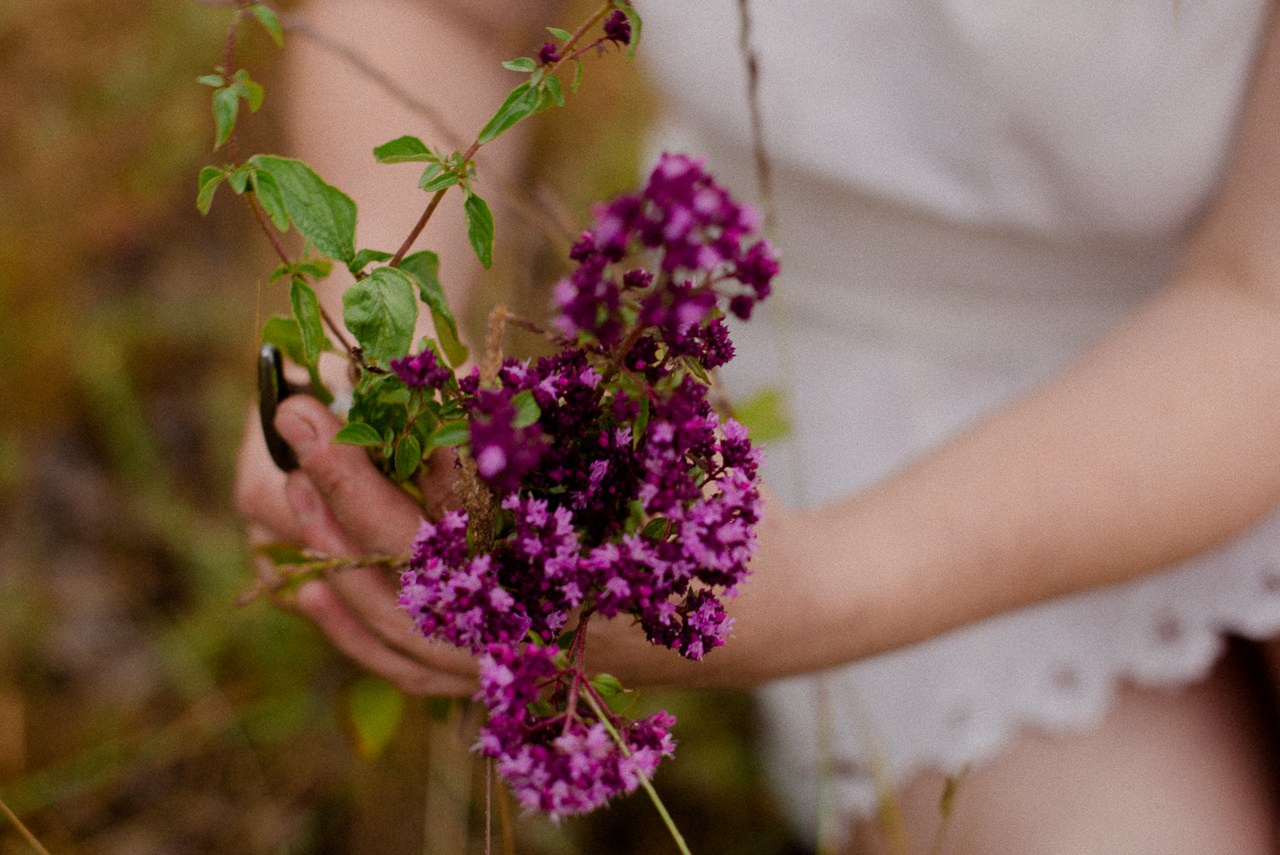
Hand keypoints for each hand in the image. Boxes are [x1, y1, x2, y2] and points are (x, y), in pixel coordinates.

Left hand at [236, 395, 830, 692]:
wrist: (787, 615)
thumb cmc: (742, 525)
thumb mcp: (680, 455)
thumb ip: (590, 416)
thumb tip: (480, 368)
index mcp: (570, 594)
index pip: (431, 544)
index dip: (360, 478)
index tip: (316, 409)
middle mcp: (535, 648)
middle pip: (396, 595)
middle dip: (328, 509)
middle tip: (291, 426)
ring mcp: (526, 672)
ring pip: (397, 643)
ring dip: (331, 573)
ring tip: (285, 503)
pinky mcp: (525, 674)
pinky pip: (422, 669)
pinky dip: (364, 632)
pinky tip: (322, 592)